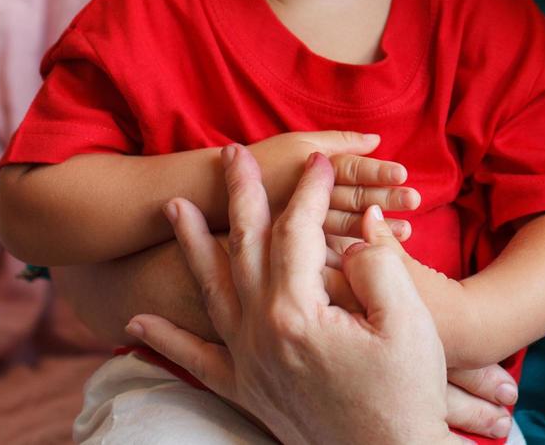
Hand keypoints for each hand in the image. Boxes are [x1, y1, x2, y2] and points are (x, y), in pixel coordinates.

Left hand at [126, 144, 458, 444]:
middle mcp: (262, 334)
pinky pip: (195, 360)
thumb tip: (358, 229)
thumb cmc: (408, 390)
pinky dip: (163, 341)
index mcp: (299, 313)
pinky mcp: (246, 390)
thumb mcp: (409, 322)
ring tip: (174, 208)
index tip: (320, 160)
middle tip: (231, 153)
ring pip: (211, 292)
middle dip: (240, 196)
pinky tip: (135, 324)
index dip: (308, 190)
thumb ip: (378, 267)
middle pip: (245, 248)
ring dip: (193, 247)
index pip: (297, 232)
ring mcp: (249, 363)